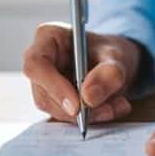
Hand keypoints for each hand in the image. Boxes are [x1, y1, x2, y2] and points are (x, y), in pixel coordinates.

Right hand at [22, 23, 141, 122]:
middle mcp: (41, 60)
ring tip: (117, 106)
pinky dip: (90, 118)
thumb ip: (108, 73)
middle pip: (44, 93)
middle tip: (107, 110)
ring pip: (55, 109)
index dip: (54, 87)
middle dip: (76, 109)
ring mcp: (44, 83)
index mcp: (48, 37)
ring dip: (87, 115)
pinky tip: (112, 108)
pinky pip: (66, 117)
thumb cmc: (110, 51)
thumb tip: (88, 97)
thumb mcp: (117, 56)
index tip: (77, 106)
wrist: (115, 62)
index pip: (37, 64)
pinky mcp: (54, 101)